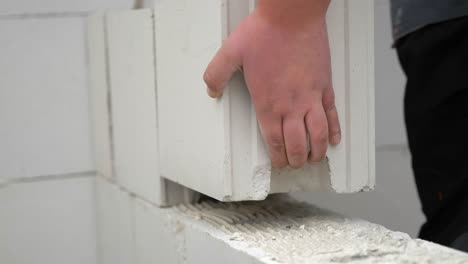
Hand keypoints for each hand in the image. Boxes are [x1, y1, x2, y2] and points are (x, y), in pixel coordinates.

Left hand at [203, 0, 340, 168]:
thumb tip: (211, 91)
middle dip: (296, 160)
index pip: (275, 141)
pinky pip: (332, 114)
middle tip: (295, 164)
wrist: (291, 16)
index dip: (278, 157)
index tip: (278, 163)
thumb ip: (216, 75)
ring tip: (314, 158)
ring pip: (318, 134)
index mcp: (268, 104)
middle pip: (298, 144)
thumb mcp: (231, 53)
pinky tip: (334, 138)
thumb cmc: (265, 33)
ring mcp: (311, 97)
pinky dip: (334, 129)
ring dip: (317, 151)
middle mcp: (291, 106)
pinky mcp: (325, 86)